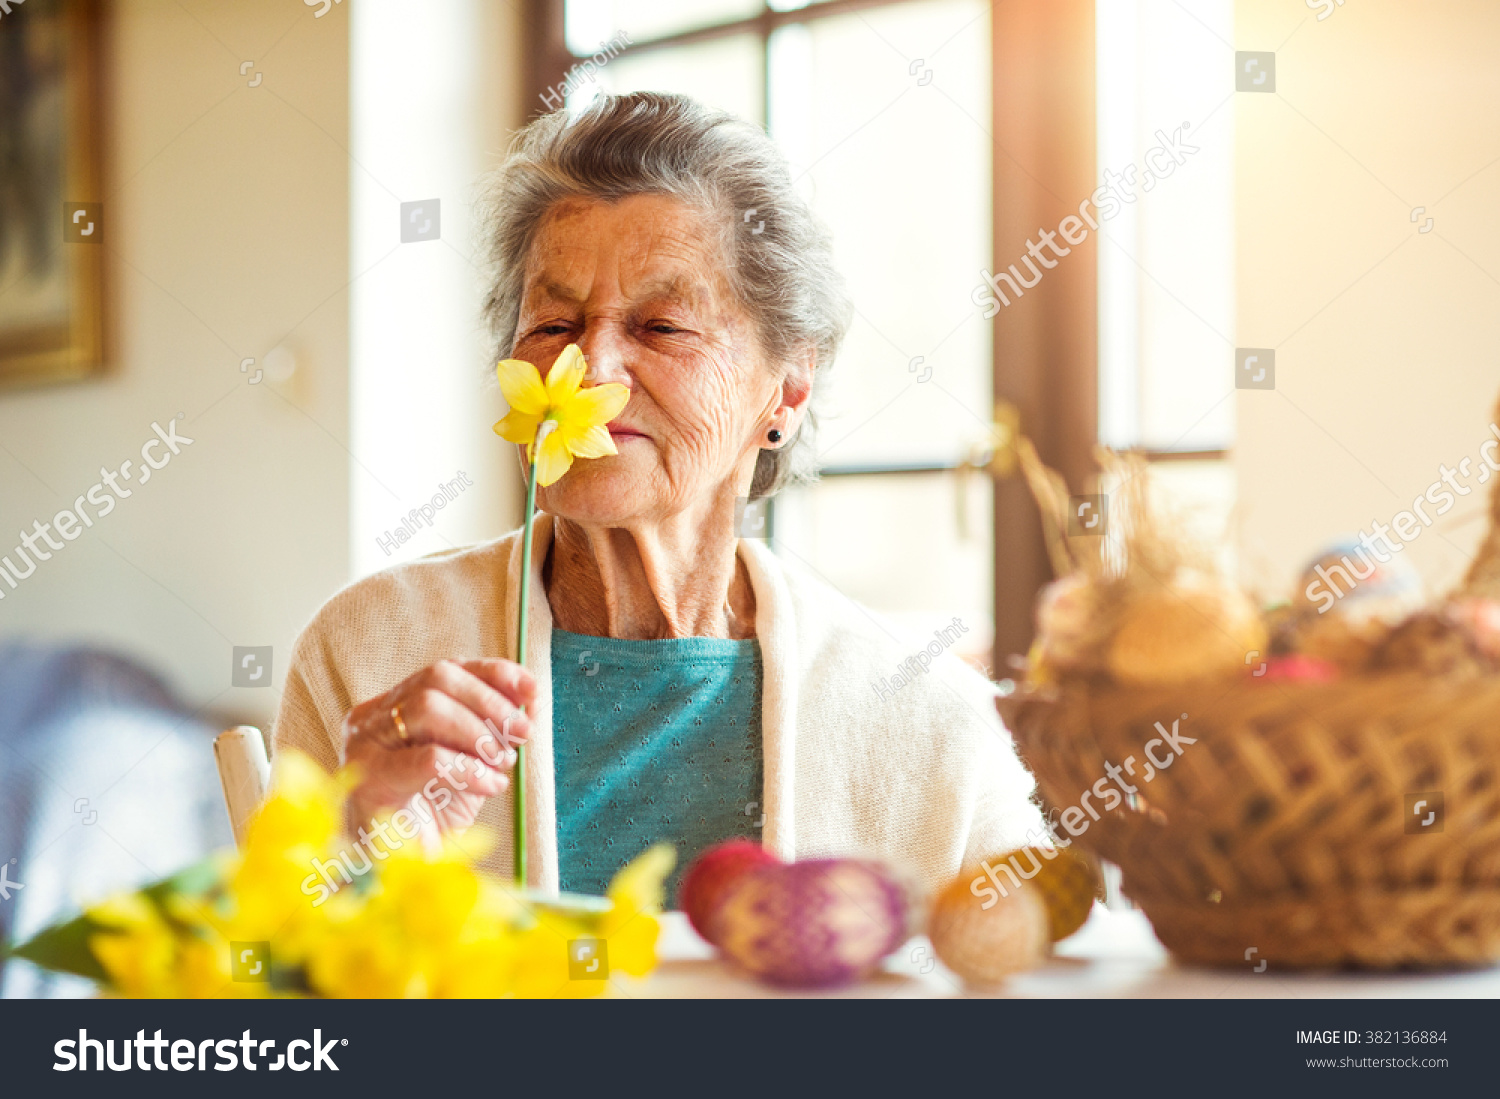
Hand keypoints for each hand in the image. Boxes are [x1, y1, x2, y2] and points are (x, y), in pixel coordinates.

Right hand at [342, 659, 535, 836]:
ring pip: (428, 708)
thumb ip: (492, 728)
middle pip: (436, 678)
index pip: (447, 670)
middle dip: (490, 702)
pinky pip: (430, 758)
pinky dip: (471, 769)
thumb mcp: (471, 763)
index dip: (494, 674)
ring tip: (502, 763)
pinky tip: (488, 786)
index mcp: (394, 709)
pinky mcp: (368, 785)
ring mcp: (364, 750)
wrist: (401, 879)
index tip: (532, 689)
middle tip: (521, 733)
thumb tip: (530, 696)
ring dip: (479, 732)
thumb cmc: (433, 819)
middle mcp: (372, 721)